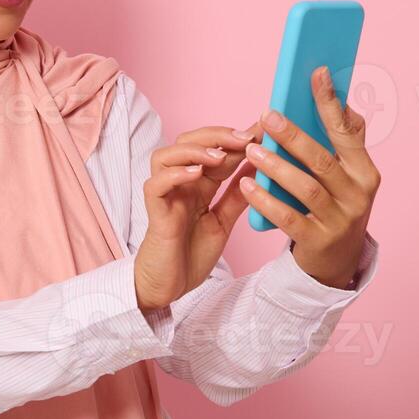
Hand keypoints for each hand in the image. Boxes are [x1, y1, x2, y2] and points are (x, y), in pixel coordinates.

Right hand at [133, 121, 261, 310]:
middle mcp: (179, 183)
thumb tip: (259, 167)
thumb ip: (236, 195)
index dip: (238, 138)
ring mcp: (165, 195)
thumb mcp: (223, 221)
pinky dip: (174, 174)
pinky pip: (156, 184)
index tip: (264, 130)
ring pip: (166, 156)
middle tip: (246, 138)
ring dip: (194, 150)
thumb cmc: (190, 255)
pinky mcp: (154, 211)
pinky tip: (196, 174)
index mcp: (198, 184)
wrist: (169, 288)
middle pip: (189, 142)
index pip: (216, 150)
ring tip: (220, 156)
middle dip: (218, 136)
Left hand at [240, 65, 381, 288]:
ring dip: (276, 167)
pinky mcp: (318, 242)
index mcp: (365, 172)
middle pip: (323, 160)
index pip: (348, 132)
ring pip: (306, 188)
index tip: (316, 73)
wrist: (337, 261)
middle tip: (267, 116)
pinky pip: (288, 218)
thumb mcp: (348, 175)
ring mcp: (340, 221)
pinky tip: (248, 185)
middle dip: (294, 136)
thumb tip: (340, 99)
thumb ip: (344, 140)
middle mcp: (358, 196)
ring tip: (252, 151)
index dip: (332, 103)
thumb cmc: (336, 204)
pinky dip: (266, 200)